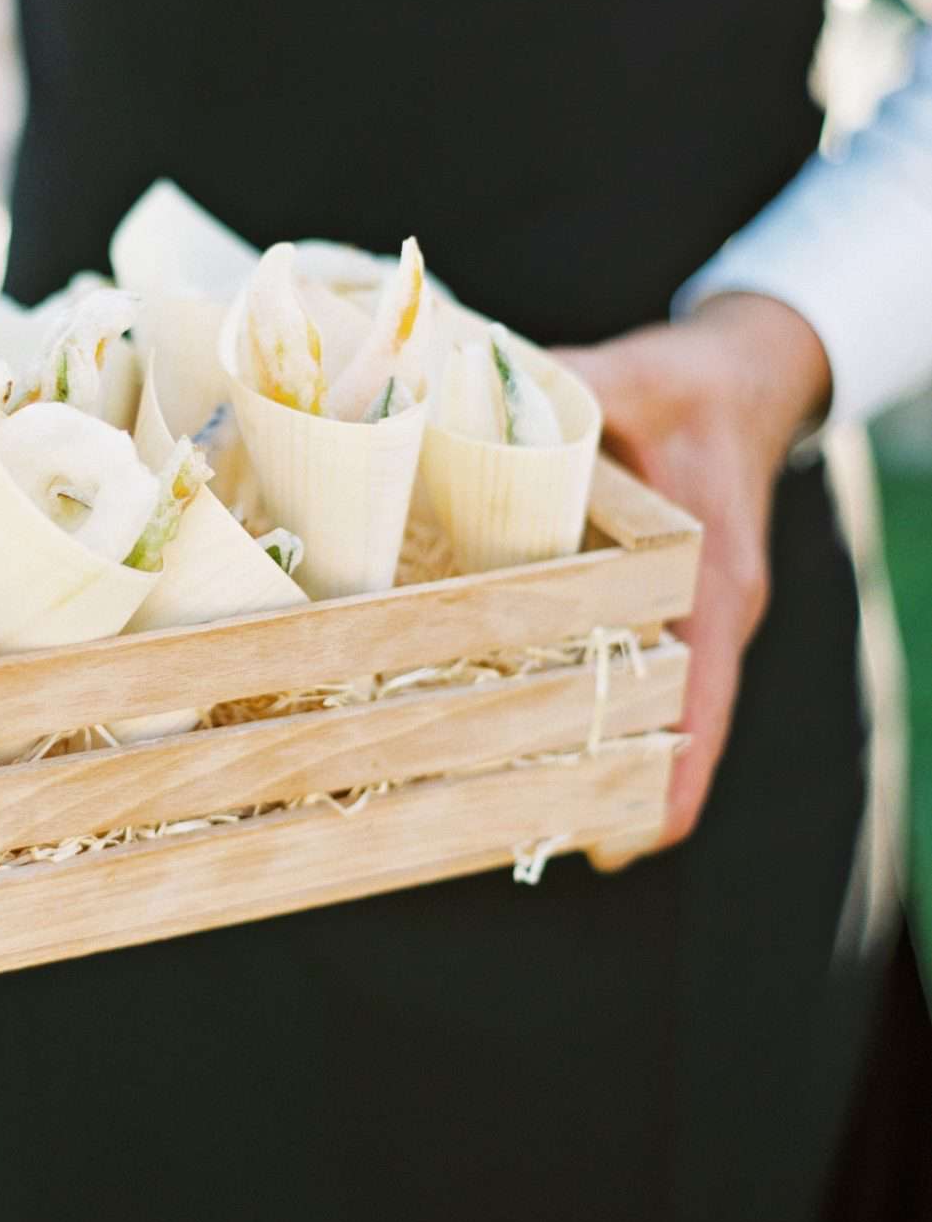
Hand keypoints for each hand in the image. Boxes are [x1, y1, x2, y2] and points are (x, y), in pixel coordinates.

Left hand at [556, 293, 830, 861]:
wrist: (745, 377)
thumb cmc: (692, 385)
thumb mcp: (634, 378)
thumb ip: (568, 387)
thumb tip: (477, 382)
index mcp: (715, 576)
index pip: (703, 700)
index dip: (671, 777)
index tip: (626, 843)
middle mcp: (712, 610)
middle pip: (677, 727)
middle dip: (619, 785)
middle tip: (540, 836)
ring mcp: (695, 612)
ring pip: (659, 707)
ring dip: (607, 754)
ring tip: (526, 807)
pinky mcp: (671, 600)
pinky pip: (643, 671)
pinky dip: (603, 706)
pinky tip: (539, 729)